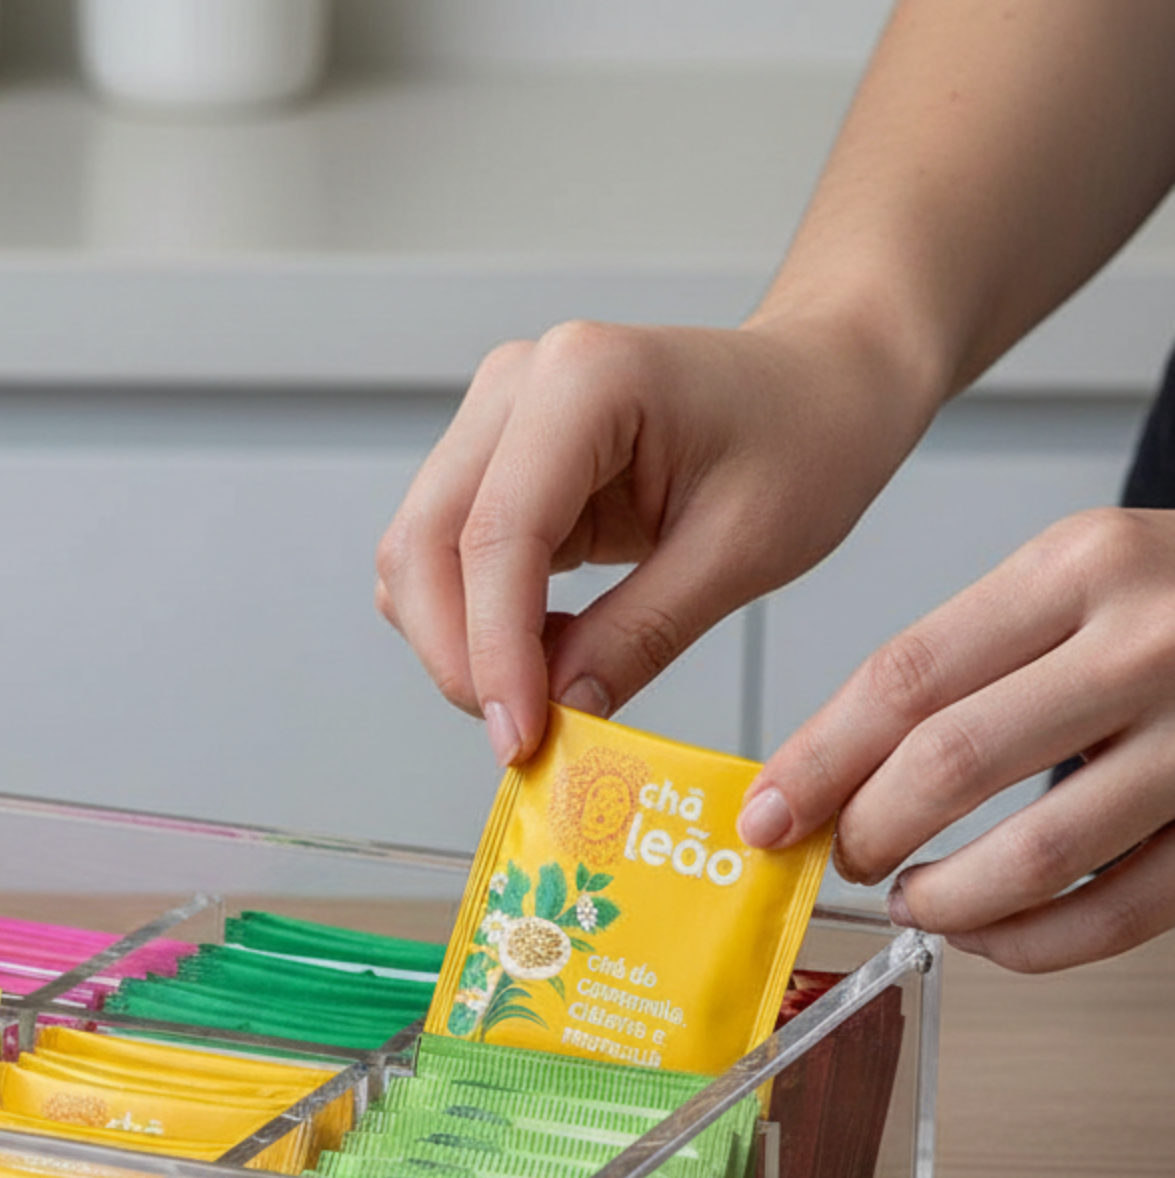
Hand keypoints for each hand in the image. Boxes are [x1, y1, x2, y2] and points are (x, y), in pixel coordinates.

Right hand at [375, 315, 925, 764]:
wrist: (820, 386)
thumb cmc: (806, 438)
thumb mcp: (742, 552)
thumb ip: (640, 636)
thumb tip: (559, 717)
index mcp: (586, 380)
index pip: (496, 536)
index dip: (493, 652)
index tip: (519, 739)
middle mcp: (518, 387)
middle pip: (423, 545)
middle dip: (458, 656)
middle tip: (521, 733)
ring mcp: (495, 421)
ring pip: (415, 558)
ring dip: (457, 644)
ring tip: (542, 690)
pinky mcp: (495, 464)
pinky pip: (444, 560)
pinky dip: (472, 624)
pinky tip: (542, 648)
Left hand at [737, 508, 1174, 970]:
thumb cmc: (1173, 603)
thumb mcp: (1068, 582)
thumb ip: (954, 666)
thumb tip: (815, 778)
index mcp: (1081, 566)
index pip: (905, 679)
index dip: (816, 764)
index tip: (765, 817)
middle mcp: (1149, 643)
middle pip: (952, 764)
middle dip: (867, 831)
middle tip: (841, 856)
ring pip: (1033, 856)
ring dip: (944, 901)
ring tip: (913, 901)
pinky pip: (1117, 915)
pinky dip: (1029, 944)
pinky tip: (989, 933)